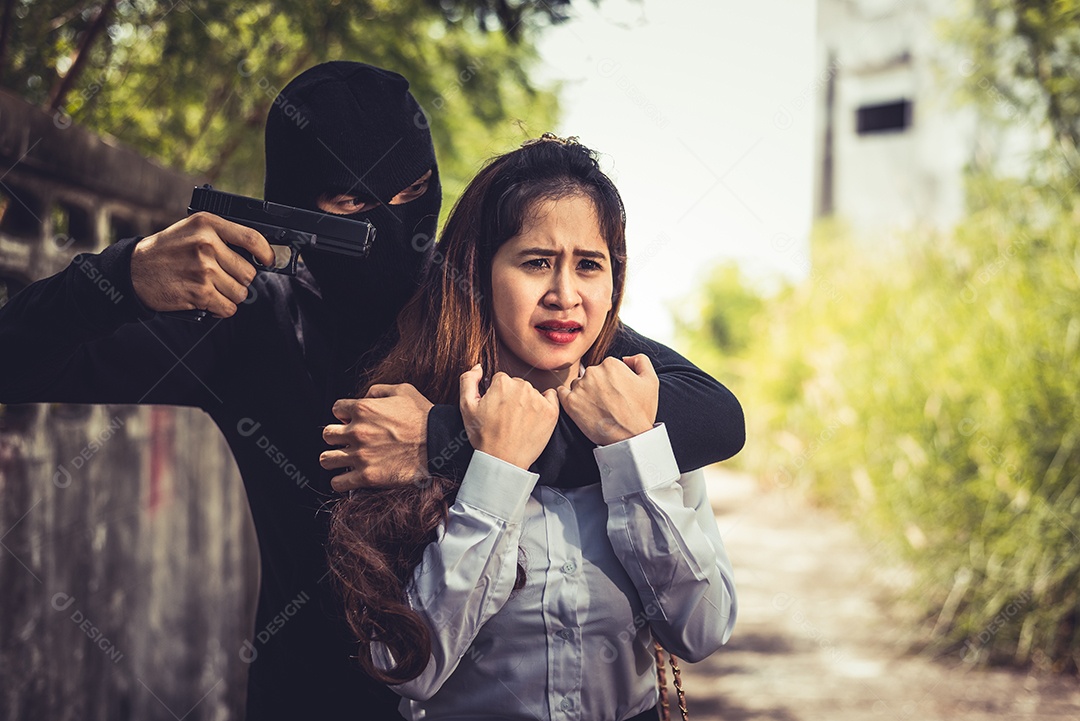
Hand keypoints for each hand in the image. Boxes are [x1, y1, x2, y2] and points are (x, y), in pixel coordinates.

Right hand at [130, 212, 274, 316]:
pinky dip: (222, 308)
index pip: (252, 238)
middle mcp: (206, 244)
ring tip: (212, 287)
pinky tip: (208, 299)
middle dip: (240, 279)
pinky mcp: (199, 292)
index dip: (266, 252)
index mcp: (207, 224)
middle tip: (223, 277)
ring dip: (231, 295)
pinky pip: (229, 307)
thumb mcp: (191, 230)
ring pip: (241, 292)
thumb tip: (256, 252)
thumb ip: (221, 235)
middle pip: (249, 272)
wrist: (133, 271)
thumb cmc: (165, 251)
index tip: (268, 260)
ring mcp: (203, 269)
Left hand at [320, 383, 433, 491]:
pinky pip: (338, 482)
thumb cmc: (425, 417)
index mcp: (364, 409)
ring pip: (326, 458)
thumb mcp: (403, 390)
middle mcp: (358, 432)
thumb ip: (378, 390)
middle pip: (327, 434)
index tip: (350, 421)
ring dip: (333, 458)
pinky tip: (348, 477)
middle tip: (347, 440)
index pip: (336, 409)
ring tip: (343, 459)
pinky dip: (340, 481)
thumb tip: (365, 396)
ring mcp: (360, 455)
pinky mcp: (367, 476)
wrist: (439, 443)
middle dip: (336, 436)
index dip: (343, 414)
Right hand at [459, 365, 558, 469]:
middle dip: (512, 397)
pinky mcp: (551, 411)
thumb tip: (479, 366)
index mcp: (502, 383)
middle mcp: (522, 387)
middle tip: (506, 418)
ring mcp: (538, 399)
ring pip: (532, 392)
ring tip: (519, 422)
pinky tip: (536, 416)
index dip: (497, 395)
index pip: (501, 380)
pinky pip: (552, 397)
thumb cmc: (484, 435)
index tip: (496, 409)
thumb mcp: (466, 407)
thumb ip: (469, 380)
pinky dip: (546, 403)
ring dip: (527, 402)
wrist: (503, 460)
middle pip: (517, 385)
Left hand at [557, 354, 658, 445]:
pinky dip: (567, 398)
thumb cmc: (641, 410)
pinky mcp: (570, 403)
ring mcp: (580, 387)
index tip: (616, 393)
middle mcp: (593, 372)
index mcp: (610, 364)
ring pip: (577, 384)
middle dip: (597, 386)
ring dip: (583, 393)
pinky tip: (577, 406)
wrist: (630, 436)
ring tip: (596, 408)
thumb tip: (625, 358)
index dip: (612, 380)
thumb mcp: (651, 380)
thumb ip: (640, 360)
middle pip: (591, 375)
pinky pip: (561, 393)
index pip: (605, 367)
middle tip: (607, 403)